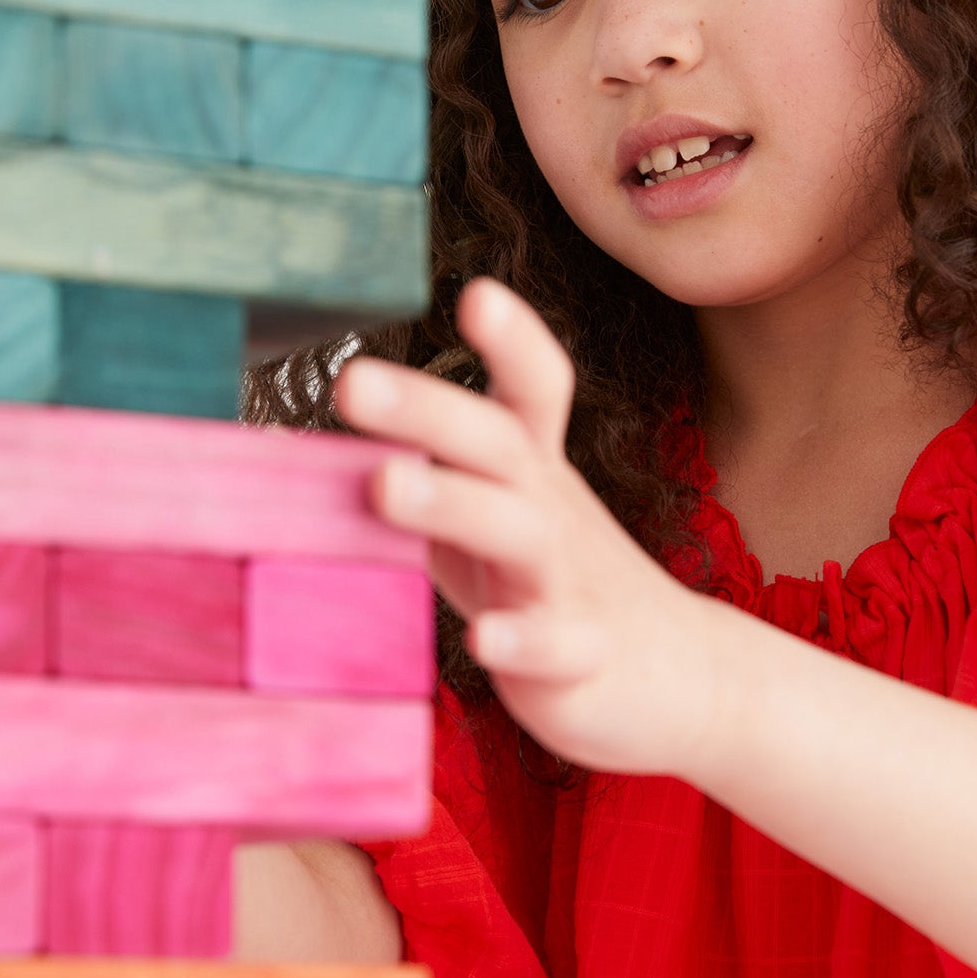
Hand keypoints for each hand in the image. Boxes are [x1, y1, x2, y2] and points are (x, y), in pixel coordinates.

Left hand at [333, 277, 731, 777]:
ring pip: (521, 534)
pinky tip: (479, 640)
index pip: (534, 388)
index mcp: (531, 473)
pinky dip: (520, 641)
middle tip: (351, 380)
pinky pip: (554, 647)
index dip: (513, 341)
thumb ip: (420, 479)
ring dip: (454, 503)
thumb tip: (295, 453)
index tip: (476, 294)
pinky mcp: (580, 660)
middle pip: (501, 445)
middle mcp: (552, 514)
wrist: (681, 682)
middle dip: (428, 408)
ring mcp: (570, 585)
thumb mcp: (492, 520)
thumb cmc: (555, 588)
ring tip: (384, 485)